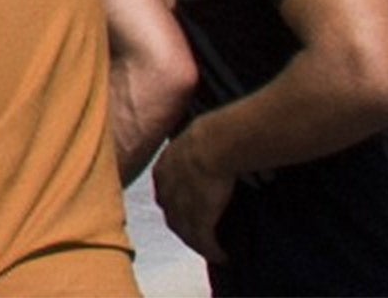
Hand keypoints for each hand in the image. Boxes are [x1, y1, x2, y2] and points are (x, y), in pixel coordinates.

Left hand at [152, 123, 233, 264]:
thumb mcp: (197, 135)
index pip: (166, 191)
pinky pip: (204, 242)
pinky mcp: (198, 222)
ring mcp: (180, 209)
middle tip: (200, 231)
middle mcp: (166, 191)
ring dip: (198, 241)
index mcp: (164, 168)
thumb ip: (200, 144)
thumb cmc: (213, 131)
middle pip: (173, 214)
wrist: (216, 142)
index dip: (177, 200)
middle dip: (184, 224)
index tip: (188, 205)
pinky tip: (224, 256)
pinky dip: (213, 251)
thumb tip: (219, 142)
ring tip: (212, 249)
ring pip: (186, 232)